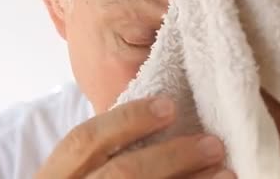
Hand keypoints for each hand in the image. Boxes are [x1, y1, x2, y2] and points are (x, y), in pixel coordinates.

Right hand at [36, 97, 235, 178]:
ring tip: (226, 174)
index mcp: (53, 178)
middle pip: (123, 173)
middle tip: (213, 144)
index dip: (128, 119)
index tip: (169, 107)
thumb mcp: (75, 176)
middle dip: (172, 156)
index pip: (84, 140)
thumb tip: (160, 122)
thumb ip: (101, 156)